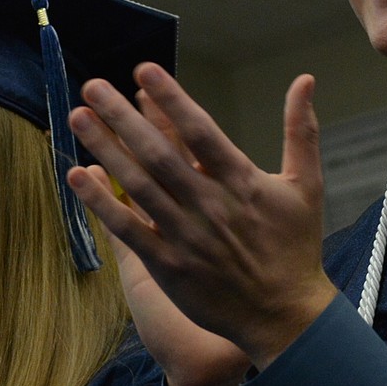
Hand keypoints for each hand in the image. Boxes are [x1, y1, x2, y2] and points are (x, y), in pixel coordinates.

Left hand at [68, 68, 337, 368]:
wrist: (285, 315)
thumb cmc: (296, 247)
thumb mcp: (308, 185)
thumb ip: (302, 131)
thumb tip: (304, 80)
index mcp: (243, 183)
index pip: (201, 132)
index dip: (171, 99)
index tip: (144, 70)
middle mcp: (211, 206)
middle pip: (160, 154)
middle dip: (124, 118)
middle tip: (94, 87)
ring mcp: (187, 237)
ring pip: (138, 186)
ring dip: (106, 150)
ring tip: (79, 118)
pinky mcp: (169, 266)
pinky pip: (129, 230)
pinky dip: (102, 203)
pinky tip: (78, 176)